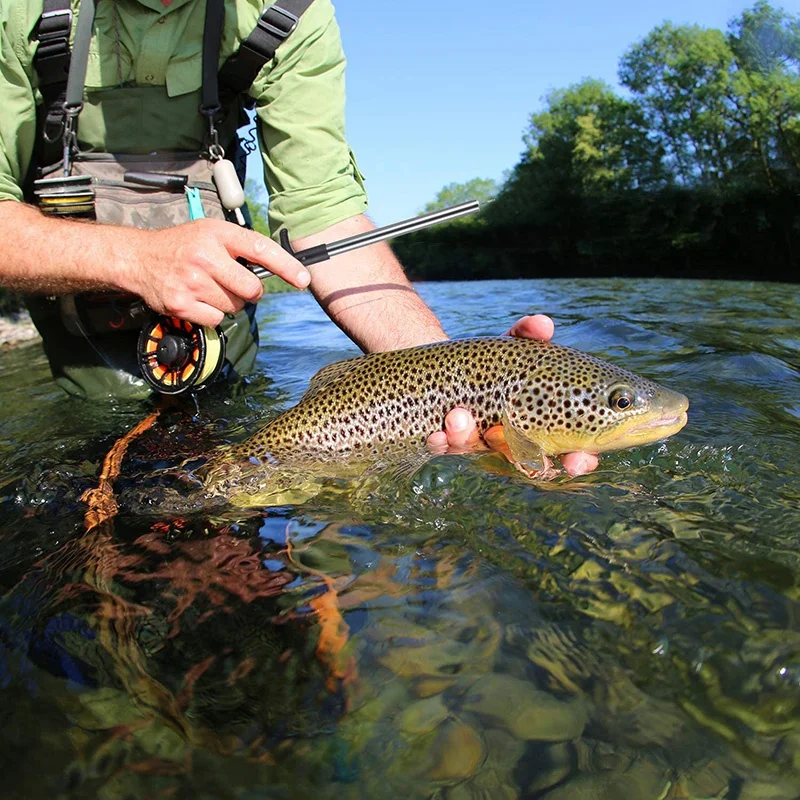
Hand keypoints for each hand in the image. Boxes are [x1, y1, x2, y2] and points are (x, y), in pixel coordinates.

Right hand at [122, 219, 311, 327]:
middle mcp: (205, 256)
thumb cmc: (183, 246)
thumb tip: (278, 270)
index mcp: (217, 234)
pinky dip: (212, 314)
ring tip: (208, 287)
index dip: (286, 266)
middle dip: (249, 291)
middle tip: (232, 283)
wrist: (139, 258)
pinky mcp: (182, 304)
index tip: (303, 279)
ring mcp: (192, 281)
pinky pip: (217, 319)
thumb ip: (241, 247)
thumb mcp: (211, 233)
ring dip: (228, 302)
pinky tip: (198, 299)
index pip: (261, 249)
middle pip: (252, 289)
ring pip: (235, 306)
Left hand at [426, 315, 598, 476]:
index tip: (577, 461)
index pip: (565, 452)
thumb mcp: (512, 345)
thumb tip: (544, 324)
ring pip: (474, 448)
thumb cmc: (494, 362)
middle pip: (526, 463)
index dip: (576, 461)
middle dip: (534, 465)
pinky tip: (436, 433)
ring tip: (459, 415)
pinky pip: (442, 446)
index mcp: (535, 425)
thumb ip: (528, 334)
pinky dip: (440, 440)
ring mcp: (475, 441)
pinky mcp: (445, 438)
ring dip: (467, 436)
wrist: (447, 364)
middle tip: (536, 461)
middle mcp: (507, 440)